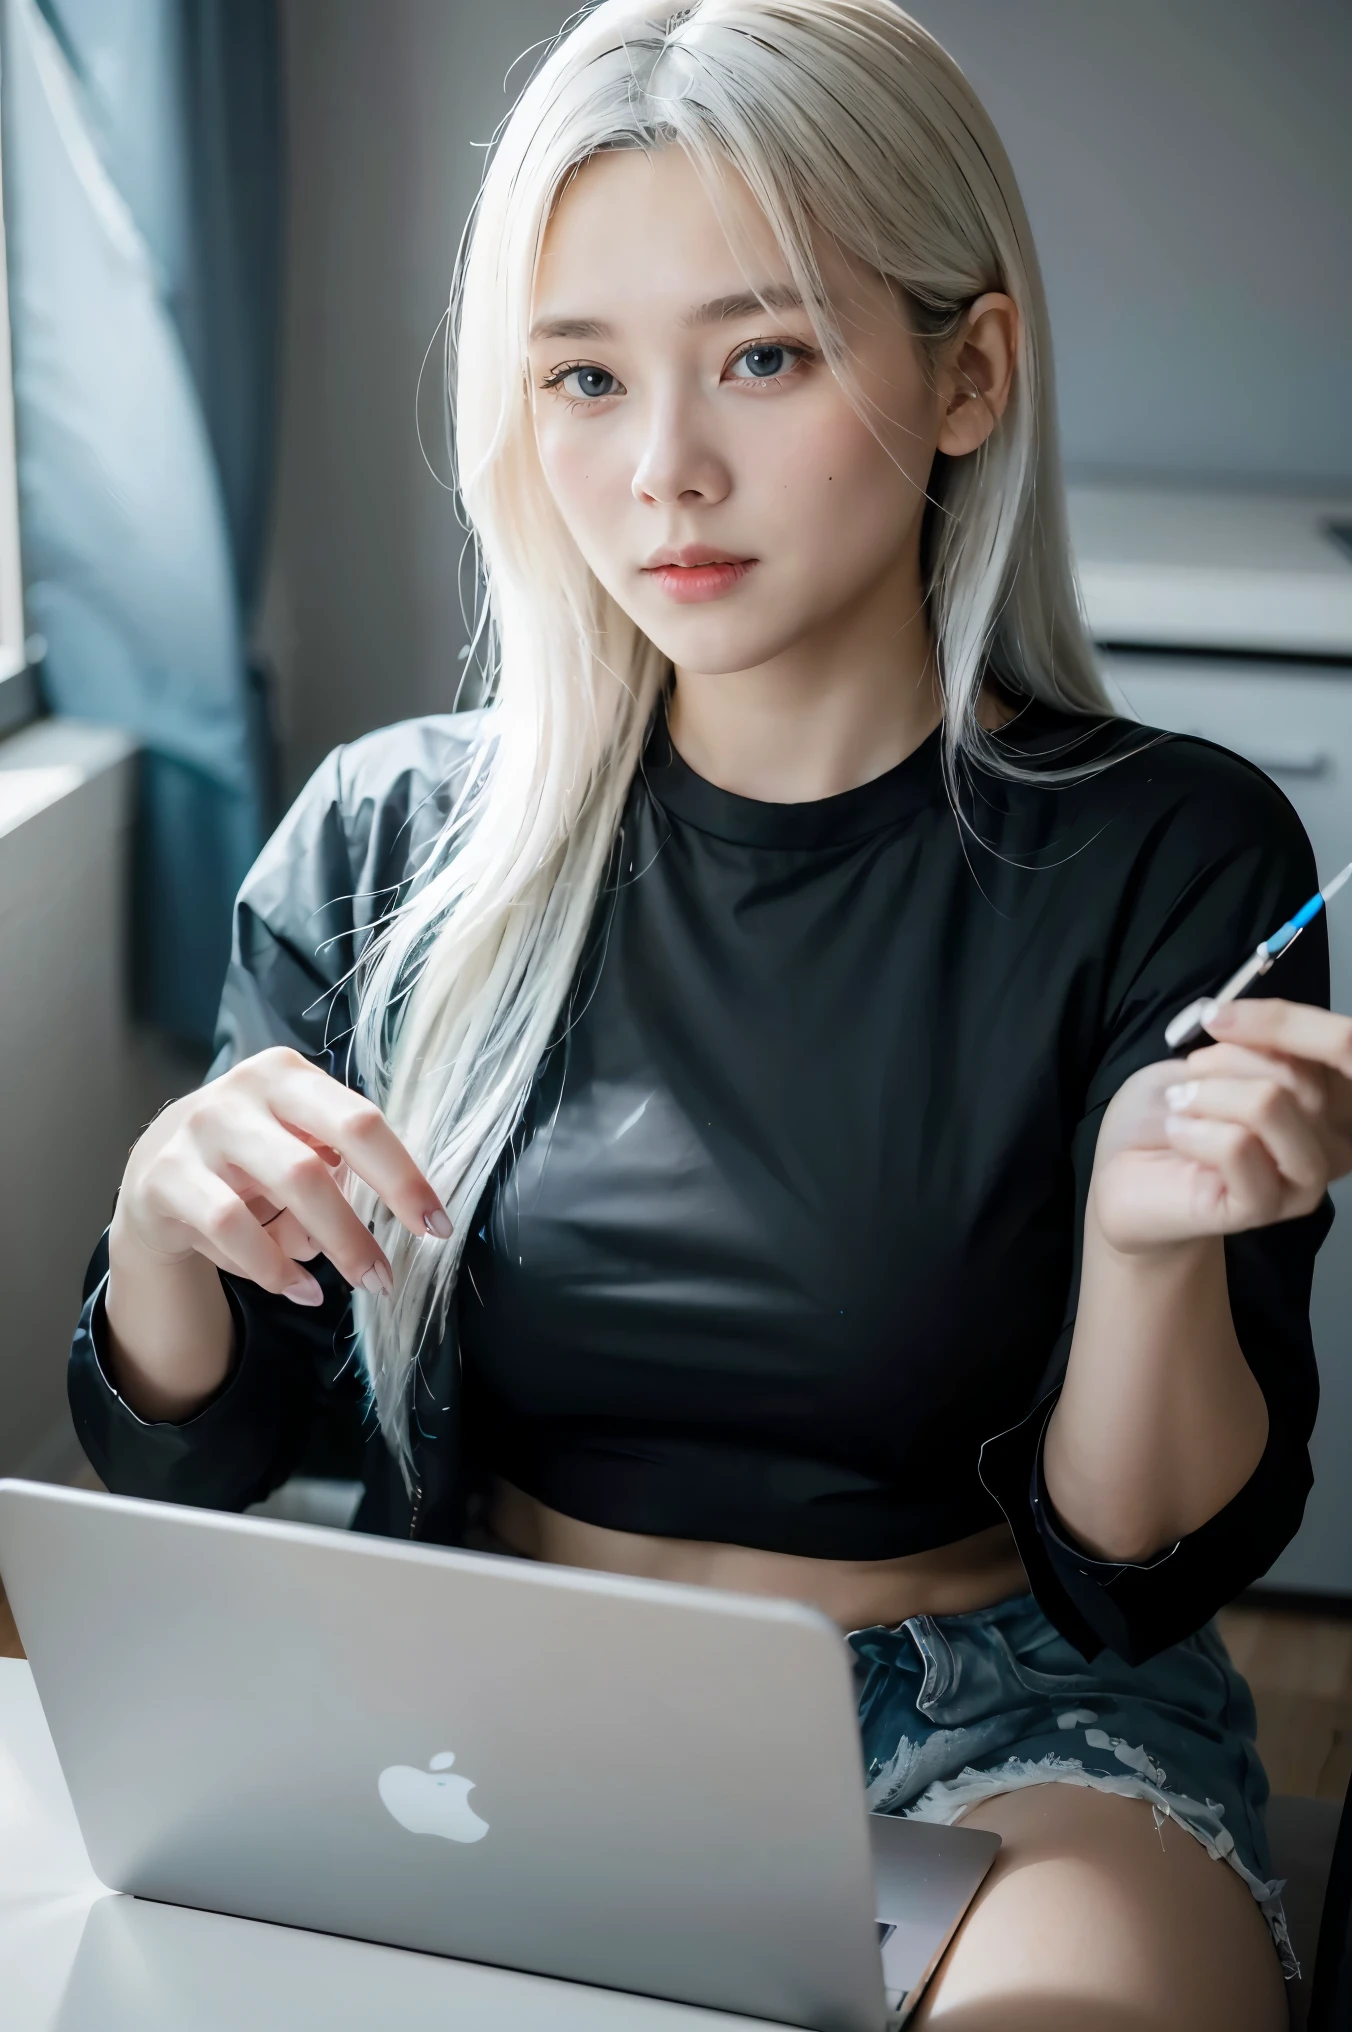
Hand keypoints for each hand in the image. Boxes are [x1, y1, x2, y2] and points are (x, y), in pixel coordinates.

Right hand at [114, 1046, 451, 1306]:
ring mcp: (199, 1131)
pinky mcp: (164, 1176)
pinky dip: (270, 1267)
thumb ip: (342, 1162)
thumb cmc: (250, 1157)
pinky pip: (229, 1228)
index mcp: (288, 1075)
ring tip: (356, 1284)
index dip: (403, 1176)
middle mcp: (242, 1091)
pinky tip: (299, 1288)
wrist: (155, 1171)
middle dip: (360, 1228)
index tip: (437, 1226)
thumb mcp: (297, 1144)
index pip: (361, 1122)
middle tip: (387, 1277)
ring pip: (281, 1192)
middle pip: (319, 1162)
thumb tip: (399, 1207)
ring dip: (329, 1246)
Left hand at [1089, 999, 1351, 1251]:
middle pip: (1299, 1073)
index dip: (1276, 1020)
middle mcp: (1330, 1141)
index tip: (1215, 1017)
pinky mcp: (1264, 1206)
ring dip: (1210, 1095)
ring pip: (1270, 1104)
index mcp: (1325, 1099)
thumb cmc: (1169, 1113)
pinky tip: (1178, 1136)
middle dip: (1226, 1061)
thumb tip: (1266, 1021)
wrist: (1123, 1173)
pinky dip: (1193, 1131)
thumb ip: (1256, 1046)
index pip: (1332, 1048)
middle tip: (1188, 1080)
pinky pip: (1236, 1146)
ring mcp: (1301, 1179)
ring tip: (1180, 1107)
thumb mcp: (1210, 1061)